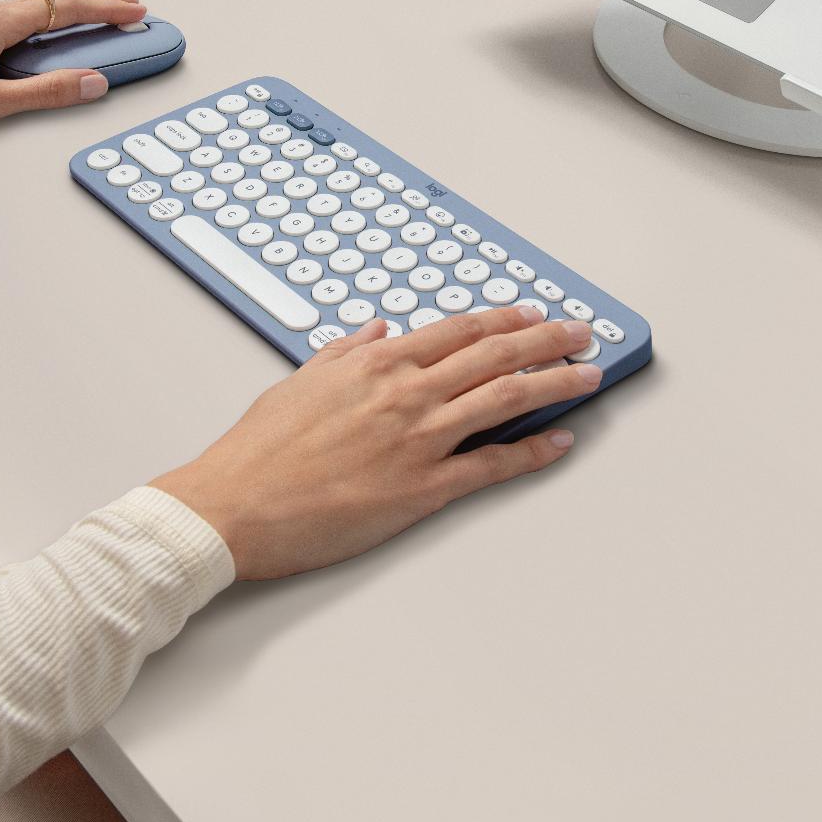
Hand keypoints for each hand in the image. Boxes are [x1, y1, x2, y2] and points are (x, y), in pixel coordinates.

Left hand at [0, 0, 146, 150]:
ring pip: (34, 11)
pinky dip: (46, 26)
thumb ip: (43, 92)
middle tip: (131, 8)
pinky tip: (50, 40)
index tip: (135, 12)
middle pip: (52, 2)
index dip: (105, 10)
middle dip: (97, 4)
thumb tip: (89, 82)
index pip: (63, 8)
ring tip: (100, 22)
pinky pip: (16, 22)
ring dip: (72, 14)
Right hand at [152, 305, 594, 579]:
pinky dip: (532, 452)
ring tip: (587, 375)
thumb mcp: (299, 381)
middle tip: (581, 333)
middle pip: (495, 356)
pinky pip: (491, 465)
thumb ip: (345, 352)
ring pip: (506, 400)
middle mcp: (407, 393)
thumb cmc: (257, 450)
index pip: (459, 330)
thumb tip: (377, 329)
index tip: (534, 315)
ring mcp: (419, 440)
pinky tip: (560, 442)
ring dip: (555, 383)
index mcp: (378, 363)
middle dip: (547, 341)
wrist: (233, 506)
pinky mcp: (422, 488)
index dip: (505, 320)